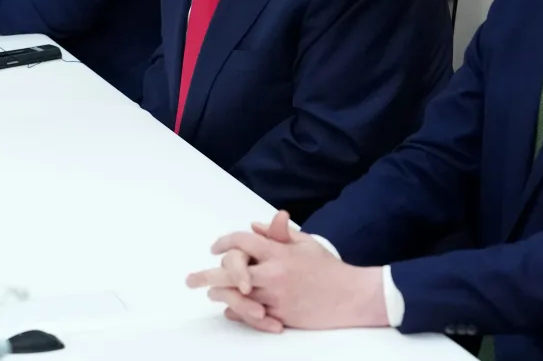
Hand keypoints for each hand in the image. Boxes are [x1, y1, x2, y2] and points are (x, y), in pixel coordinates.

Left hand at [186, 212, 387, 332]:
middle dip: (207, 275)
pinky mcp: (280, 317)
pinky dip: (238, 312)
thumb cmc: (328, 268)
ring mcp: (276, 297)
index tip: (214, 247)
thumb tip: (255, 225)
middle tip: (190, 280)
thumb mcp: (305, 243)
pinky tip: (230, 309)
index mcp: (279, 253)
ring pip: (236, 296)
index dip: (224, 242)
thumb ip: (279, 233)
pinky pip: (250, 315)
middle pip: (230, 271)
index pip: (242, 242)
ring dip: (220, 294)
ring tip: (211, 292)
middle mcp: (273, 274)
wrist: (352, 297)